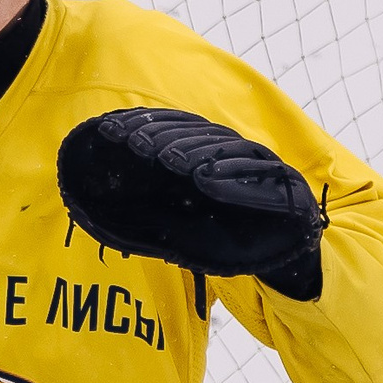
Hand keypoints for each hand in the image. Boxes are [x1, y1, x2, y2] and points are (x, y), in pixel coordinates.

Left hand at [57, 107, 325, 299]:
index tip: (108, 129)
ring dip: (196, 152)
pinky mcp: (284, 184)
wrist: (281, 256)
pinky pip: (259, 175)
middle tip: (136, 143)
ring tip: (171, 161)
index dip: (140, 125)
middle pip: (194, 135)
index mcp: (200, 156)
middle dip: (163, 137)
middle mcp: (228, 154)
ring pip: (225, 149)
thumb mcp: (178, 230)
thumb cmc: (226, 239)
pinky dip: (233, 177)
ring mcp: (257, 165)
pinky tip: (207, 180)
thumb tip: (98, 209)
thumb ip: (149, 217)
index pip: (169, 130)